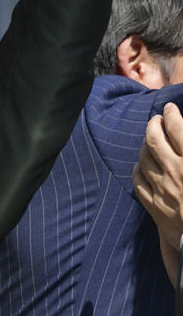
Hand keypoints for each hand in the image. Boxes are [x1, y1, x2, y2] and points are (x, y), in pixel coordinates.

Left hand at [133, 103, 182, 285]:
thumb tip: (182, 138)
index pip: (177, 128)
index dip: (172, 114)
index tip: (170, 108)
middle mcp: (175, 173)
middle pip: (154, 139)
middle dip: (153, 124)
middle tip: (157, 119)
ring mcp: (162, 190)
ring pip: (143, 158)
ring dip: (145, 145)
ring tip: (150, 139)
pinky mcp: (154, 207)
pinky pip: (138, 181)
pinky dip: (138, 169)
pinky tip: (142, 165)